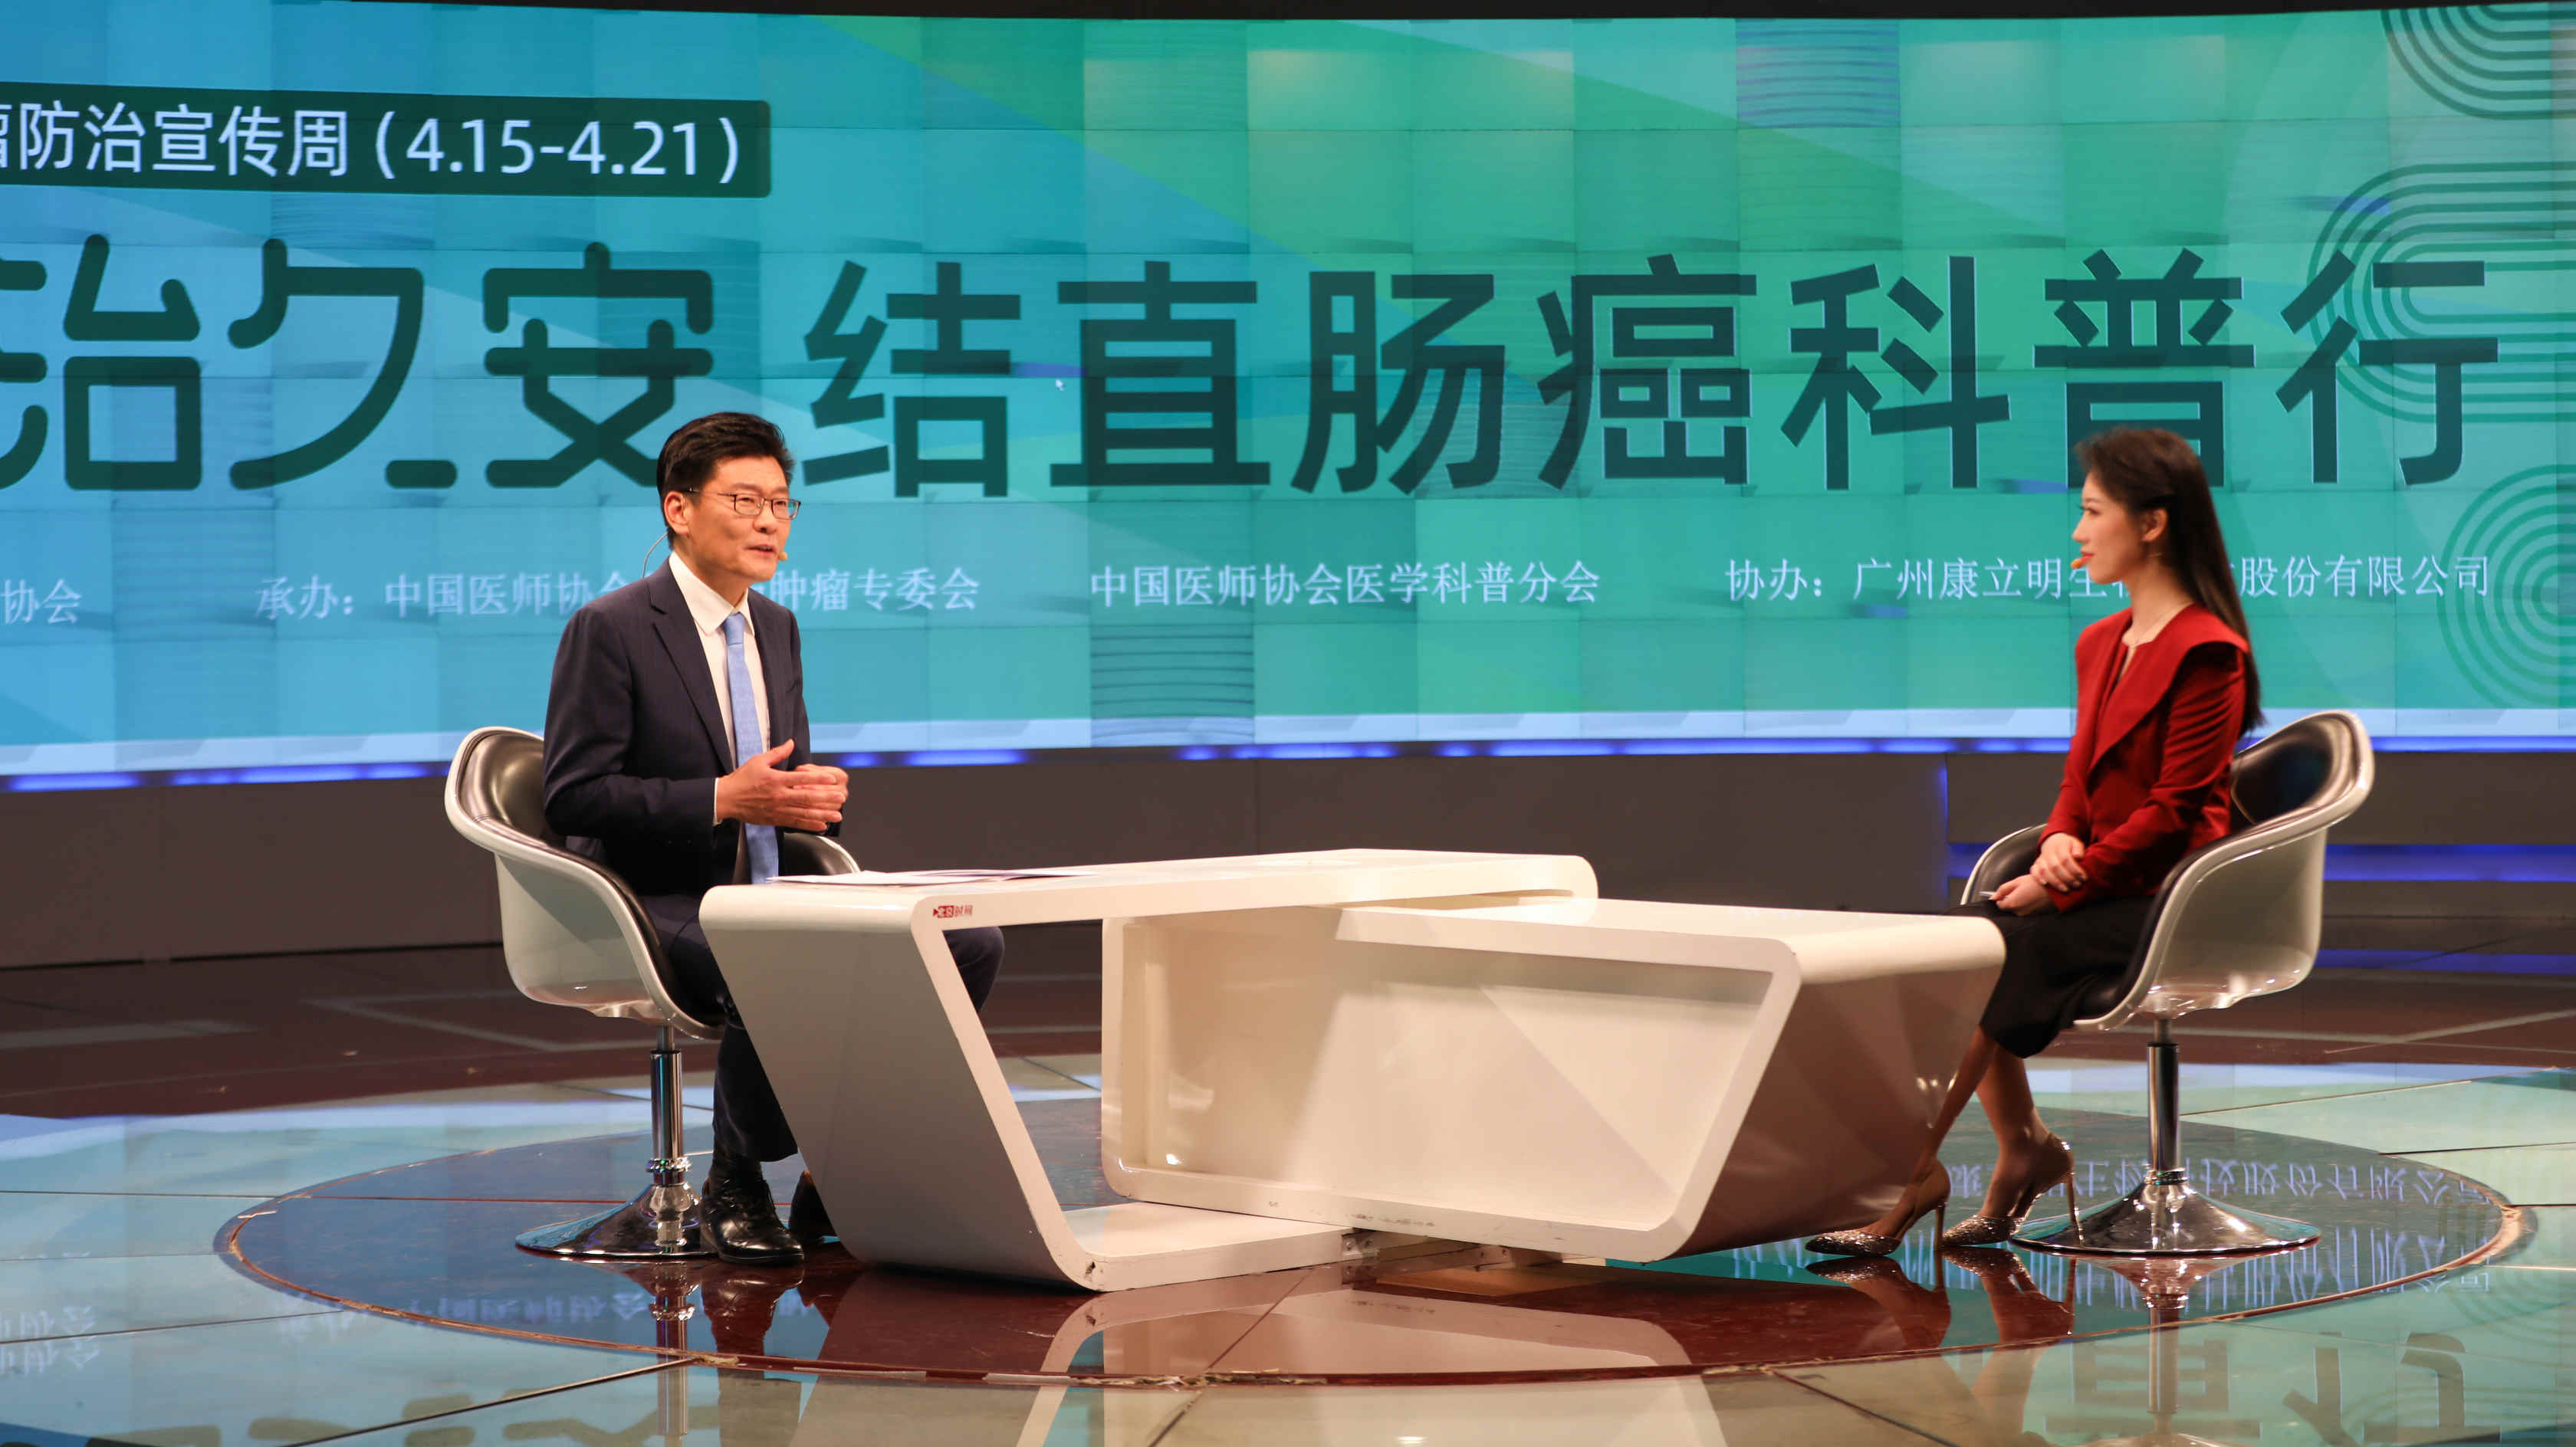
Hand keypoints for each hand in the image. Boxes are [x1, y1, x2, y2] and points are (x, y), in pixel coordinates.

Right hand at [716, 740, 843, 831]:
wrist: (726, 799)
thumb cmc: (742, 779)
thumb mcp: (759, 761)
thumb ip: (778, 753)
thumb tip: (791, 743)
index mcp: (776, 780)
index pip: (801, 779)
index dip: (818, 779)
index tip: (832, 779)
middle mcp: (779, 795)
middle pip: (807, 798)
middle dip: (826, 798)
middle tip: (841, 798)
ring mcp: (777, 809)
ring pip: (803, 813)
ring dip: (822, 815)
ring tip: (837, 816)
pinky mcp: (774, 819)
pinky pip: (795, 823)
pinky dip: (809, 825)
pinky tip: (821, 826)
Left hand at [1992, 874, 2056, 915]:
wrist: (2055, 889)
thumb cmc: (2037, 883)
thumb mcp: (2017, 882)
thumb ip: (2003, 889)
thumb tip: (1993, 897)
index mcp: (2012, 903)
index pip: (1999, 905)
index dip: (2001, 898)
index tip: (2006, 893)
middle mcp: (2018, 912)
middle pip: (2008, 908)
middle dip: (2011, 900)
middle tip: (2020, 890)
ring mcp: (2027, 915)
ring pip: (2017, 910)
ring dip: (2019, 903)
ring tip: (2028, 893)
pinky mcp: (2034, 916)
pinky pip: (2026, 911)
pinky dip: (2027, 905)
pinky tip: (2033, 898)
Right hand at [2031, 832, 2087, 892]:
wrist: (2054, 842)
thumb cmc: (2068, 846)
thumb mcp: (2076, 844)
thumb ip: (2078, 849)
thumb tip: (2077, 857)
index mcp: (2060, 845)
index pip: (2066, 859)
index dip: (2075, 870)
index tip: (2084, 878)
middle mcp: (2049, 852)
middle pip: (2055, 866)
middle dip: (2067, 878)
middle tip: (2077, 885)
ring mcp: (2041, 858)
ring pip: (2044, 871)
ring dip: (2055, 882)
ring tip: (2066, 889)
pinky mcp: (2036, 864)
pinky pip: (2034, 871)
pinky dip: (2038, 878)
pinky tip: (2046, 885)